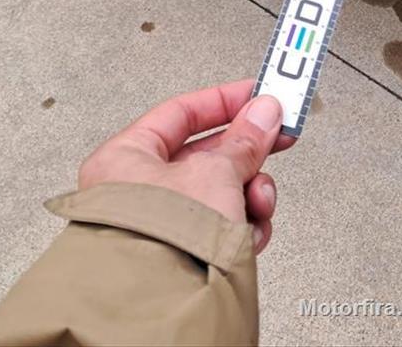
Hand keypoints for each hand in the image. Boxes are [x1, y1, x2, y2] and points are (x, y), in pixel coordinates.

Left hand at [77, 79, 292, 252]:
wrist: (160, 307)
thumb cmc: (160, 241)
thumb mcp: (215, 172)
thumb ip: (245, 139)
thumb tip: (264, 113)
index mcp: (125, 158)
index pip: (181, 113)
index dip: (224, 100)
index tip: (258, 95)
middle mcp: (137, 189)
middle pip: (207, 155)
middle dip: (246, 154)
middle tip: (277, 138)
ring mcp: (161, 223)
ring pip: (221, 191)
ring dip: (250, 192)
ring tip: (259, 199)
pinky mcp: (183, 252)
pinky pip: (222, 223)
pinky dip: (243, 223)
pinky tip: (250, 230)